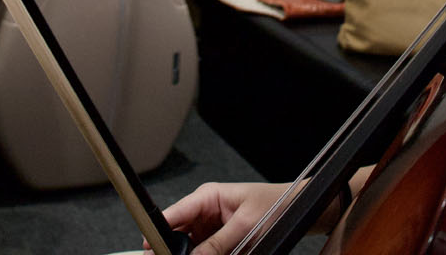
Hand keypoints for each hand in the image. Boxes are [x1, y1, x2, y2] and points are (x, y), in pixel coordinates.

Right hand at [154, 181, 290, 254]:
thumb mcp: (246, 225)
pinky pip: (205, 252)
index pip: (174, 212)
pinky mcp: (220, 241)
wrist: (297, 210)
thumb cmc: (275, 205)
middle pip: (178, 233)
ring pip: (190, 247)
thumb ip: (219, 242)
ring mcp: (211, 228)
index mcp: (208, 196)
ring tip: (219, 251)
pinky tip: (221, 253)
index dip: (158, 229)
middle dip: (175, 248)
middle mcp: (206, 211)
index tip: (148, 246)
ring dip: (192, 254)